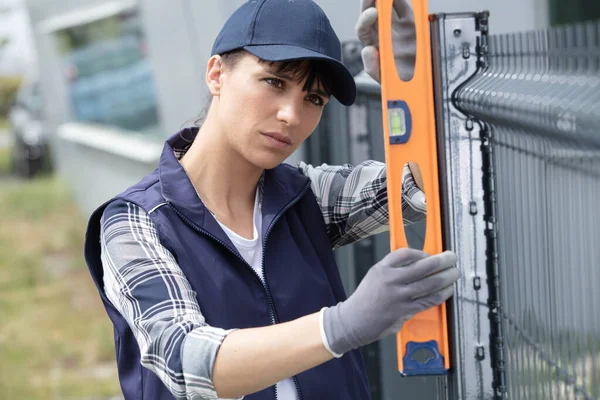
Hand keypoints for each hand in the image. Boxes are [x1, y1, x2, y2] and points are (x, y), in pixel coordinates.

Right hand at [322, 248, 458, 355]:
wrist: (353, 321)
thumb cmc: (366, 299)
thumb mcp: (375, 275)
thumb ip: (394, 268)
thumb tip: (419, 262)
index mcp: (382, 268)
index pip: (406, 253)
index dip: (422, 253)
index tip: (430, 254)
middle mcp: (390, 280)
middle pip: (423, 266)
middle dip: (442, 260)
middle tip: (452, 257)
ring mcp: (398, 296)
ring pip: (430, 283)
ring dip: (447, 277)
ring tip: (454, 274)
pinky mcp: (405, 311)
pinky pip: (429, 300)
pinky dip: (441, 294)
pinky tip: (447, 290)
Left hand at [355, 0, 415, 81]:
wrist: (414, 81)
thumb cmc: (396, 81)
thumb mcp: (382, 79)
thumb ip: (372, 67)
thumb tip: (367, 50)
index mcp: (372, 44)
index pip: (363, 30)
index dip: (365, 20)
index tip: (373, 13)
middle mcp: (380, 33)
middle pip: (371, 13)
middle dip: (370, 1)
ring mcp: (394, 26)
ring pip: (386, 7)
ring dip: (386, 0)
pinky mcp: (408, 23)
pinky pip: (403, 8)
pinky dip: (400, 0)